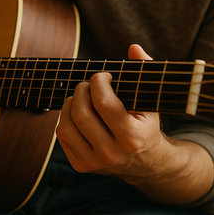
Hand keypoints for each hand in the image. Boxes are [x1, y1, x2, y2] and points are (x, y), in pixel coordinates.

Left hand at [56, 44, 164, 177]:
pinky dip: (66, 119)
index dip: (99, 81)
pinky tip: (79, 115)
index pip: (104, 103)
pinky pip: (62, 136)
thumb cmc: (146, 126)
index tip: (104, 76)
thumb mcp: (151, 101)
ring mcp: (94, 162)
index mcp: (132, 137)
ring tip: (82, 98)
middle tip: (90, 85)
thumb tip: (133, 48)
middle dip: (82, 90)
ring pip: (66, 126)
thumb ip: (145, 71)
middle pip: (81, 113)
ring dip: (70, 104)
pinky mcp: (81, 166)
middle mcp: (111, 153)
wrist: (146, 164)